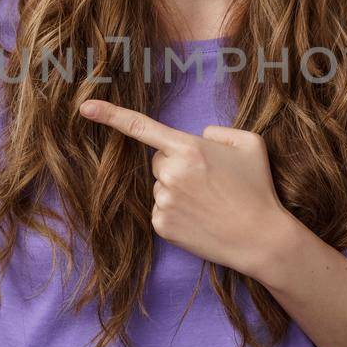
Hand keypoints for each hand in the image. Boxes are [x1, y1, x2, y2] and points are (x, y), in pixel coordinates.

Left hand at [77, 98, 293, 278]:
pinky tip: (201, 219)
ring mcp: (163, 201)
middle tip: (210, 181)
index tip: (84, 107)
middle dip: (178, 166)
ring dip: (178, 190)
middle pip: (159, 161)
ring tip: (210, 203)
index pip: (141, 127)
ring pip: (160, 186)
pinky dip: (177, 212)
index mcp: (188, 148)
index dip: (110, 115)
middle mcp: (170, 173)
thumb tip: (199, 137)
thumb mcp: (250, 143)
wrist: (261, 239)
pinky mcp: (161, 225)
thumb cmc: (258, 189)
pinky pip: (160, 209)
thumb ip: (219, 131)